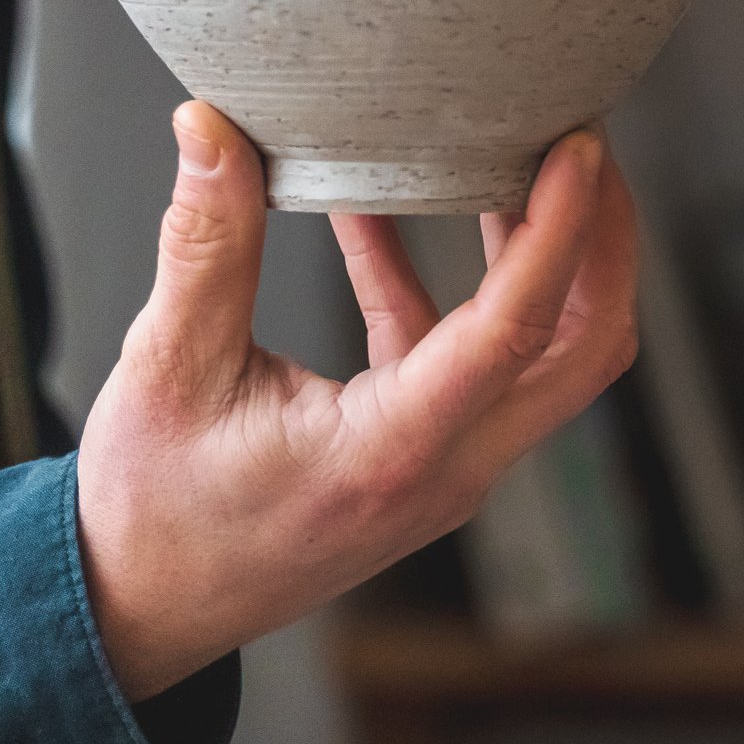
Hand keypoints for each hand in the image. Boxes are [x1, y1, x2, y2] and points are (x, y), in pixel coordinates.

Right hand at [76, 101, 638, 700]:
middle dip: (602, 241)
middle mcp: (448, 466)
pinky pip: (471, 357)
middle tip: (584, 144)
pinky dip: (453, 283)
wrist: (141, 613)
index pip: (517, 332)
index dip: (561, 231)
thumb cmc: (150, 513)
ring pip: (547, 355)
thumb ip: (206, 246)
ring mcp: (450, 465)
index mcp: (394, 451)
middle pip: (585, 347)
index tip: (580, 148)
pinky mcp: (427, 451)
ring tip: (521, 158)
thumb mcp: (167, 370)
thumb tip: (210, 130)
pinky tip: (389, 209)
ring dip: (547, 259)